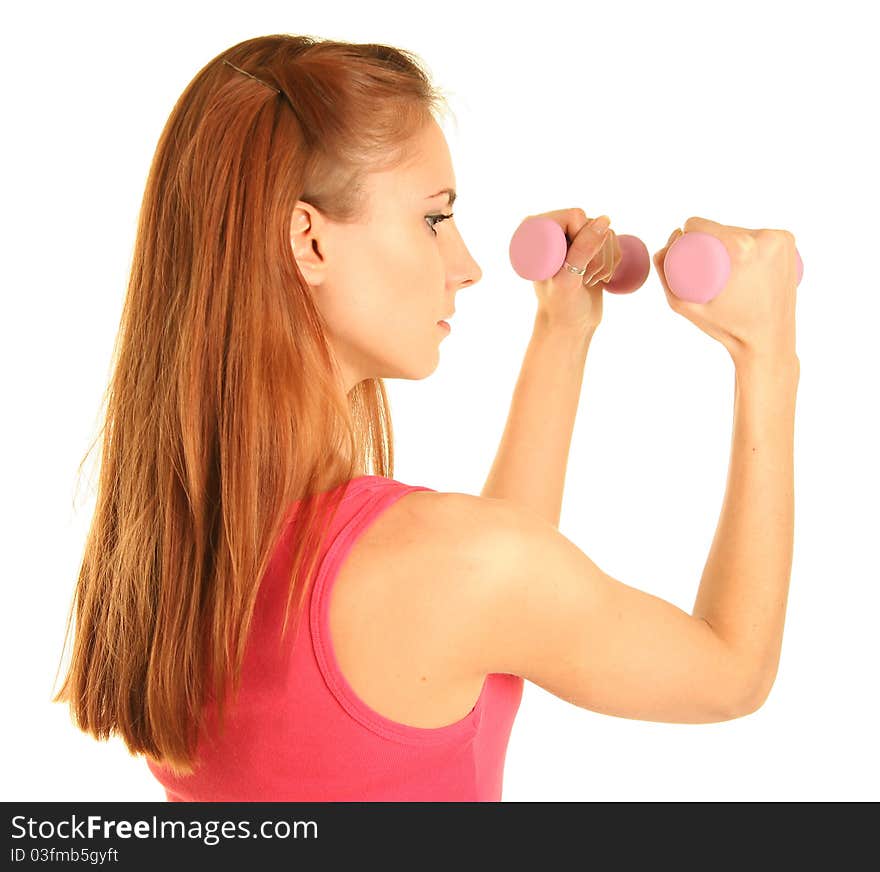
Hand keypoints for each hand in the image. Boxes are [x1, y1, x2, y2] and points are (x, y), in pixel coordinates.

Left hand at [531, 208, 621, 336]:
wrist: (569, 325)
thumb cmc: (561, 306)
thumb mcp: (569, 280)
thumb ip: (583, 250)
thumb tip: (604, 220)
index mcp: (537, 232)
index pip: (574, 215)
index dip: (582, 241)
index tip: (573, 267)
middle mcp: (554, 230)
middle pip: (592, 223)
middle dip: (595, 254)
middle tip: (582, 277)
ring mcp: (573, 237)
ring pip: (606, 233)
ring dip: (603, 261)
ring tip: (587, 280)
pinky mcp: (590, 246)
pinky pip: (614, 241)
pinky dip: (612, 262)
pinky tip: (597, 278)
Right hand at [653, 217, 799, 363]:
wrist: (768, 342)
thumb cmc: (726, 328)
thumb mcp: (685, 305)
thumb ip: (667, 277)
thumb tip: (661, 249)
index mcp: (742, 248)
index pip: (702, 224)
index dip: (687, 231)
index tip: (684, 249)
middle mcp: (766, 238)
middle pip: (723, 227)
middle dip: (709, 239)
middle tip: (703, 264)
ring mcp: (782, 240)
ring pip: (742, 230)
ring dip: (729, 240)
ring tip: (720, 261)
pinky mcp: (790, 244)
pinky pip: (761, 235)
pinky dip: (749, 240)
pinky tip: (742, 249)